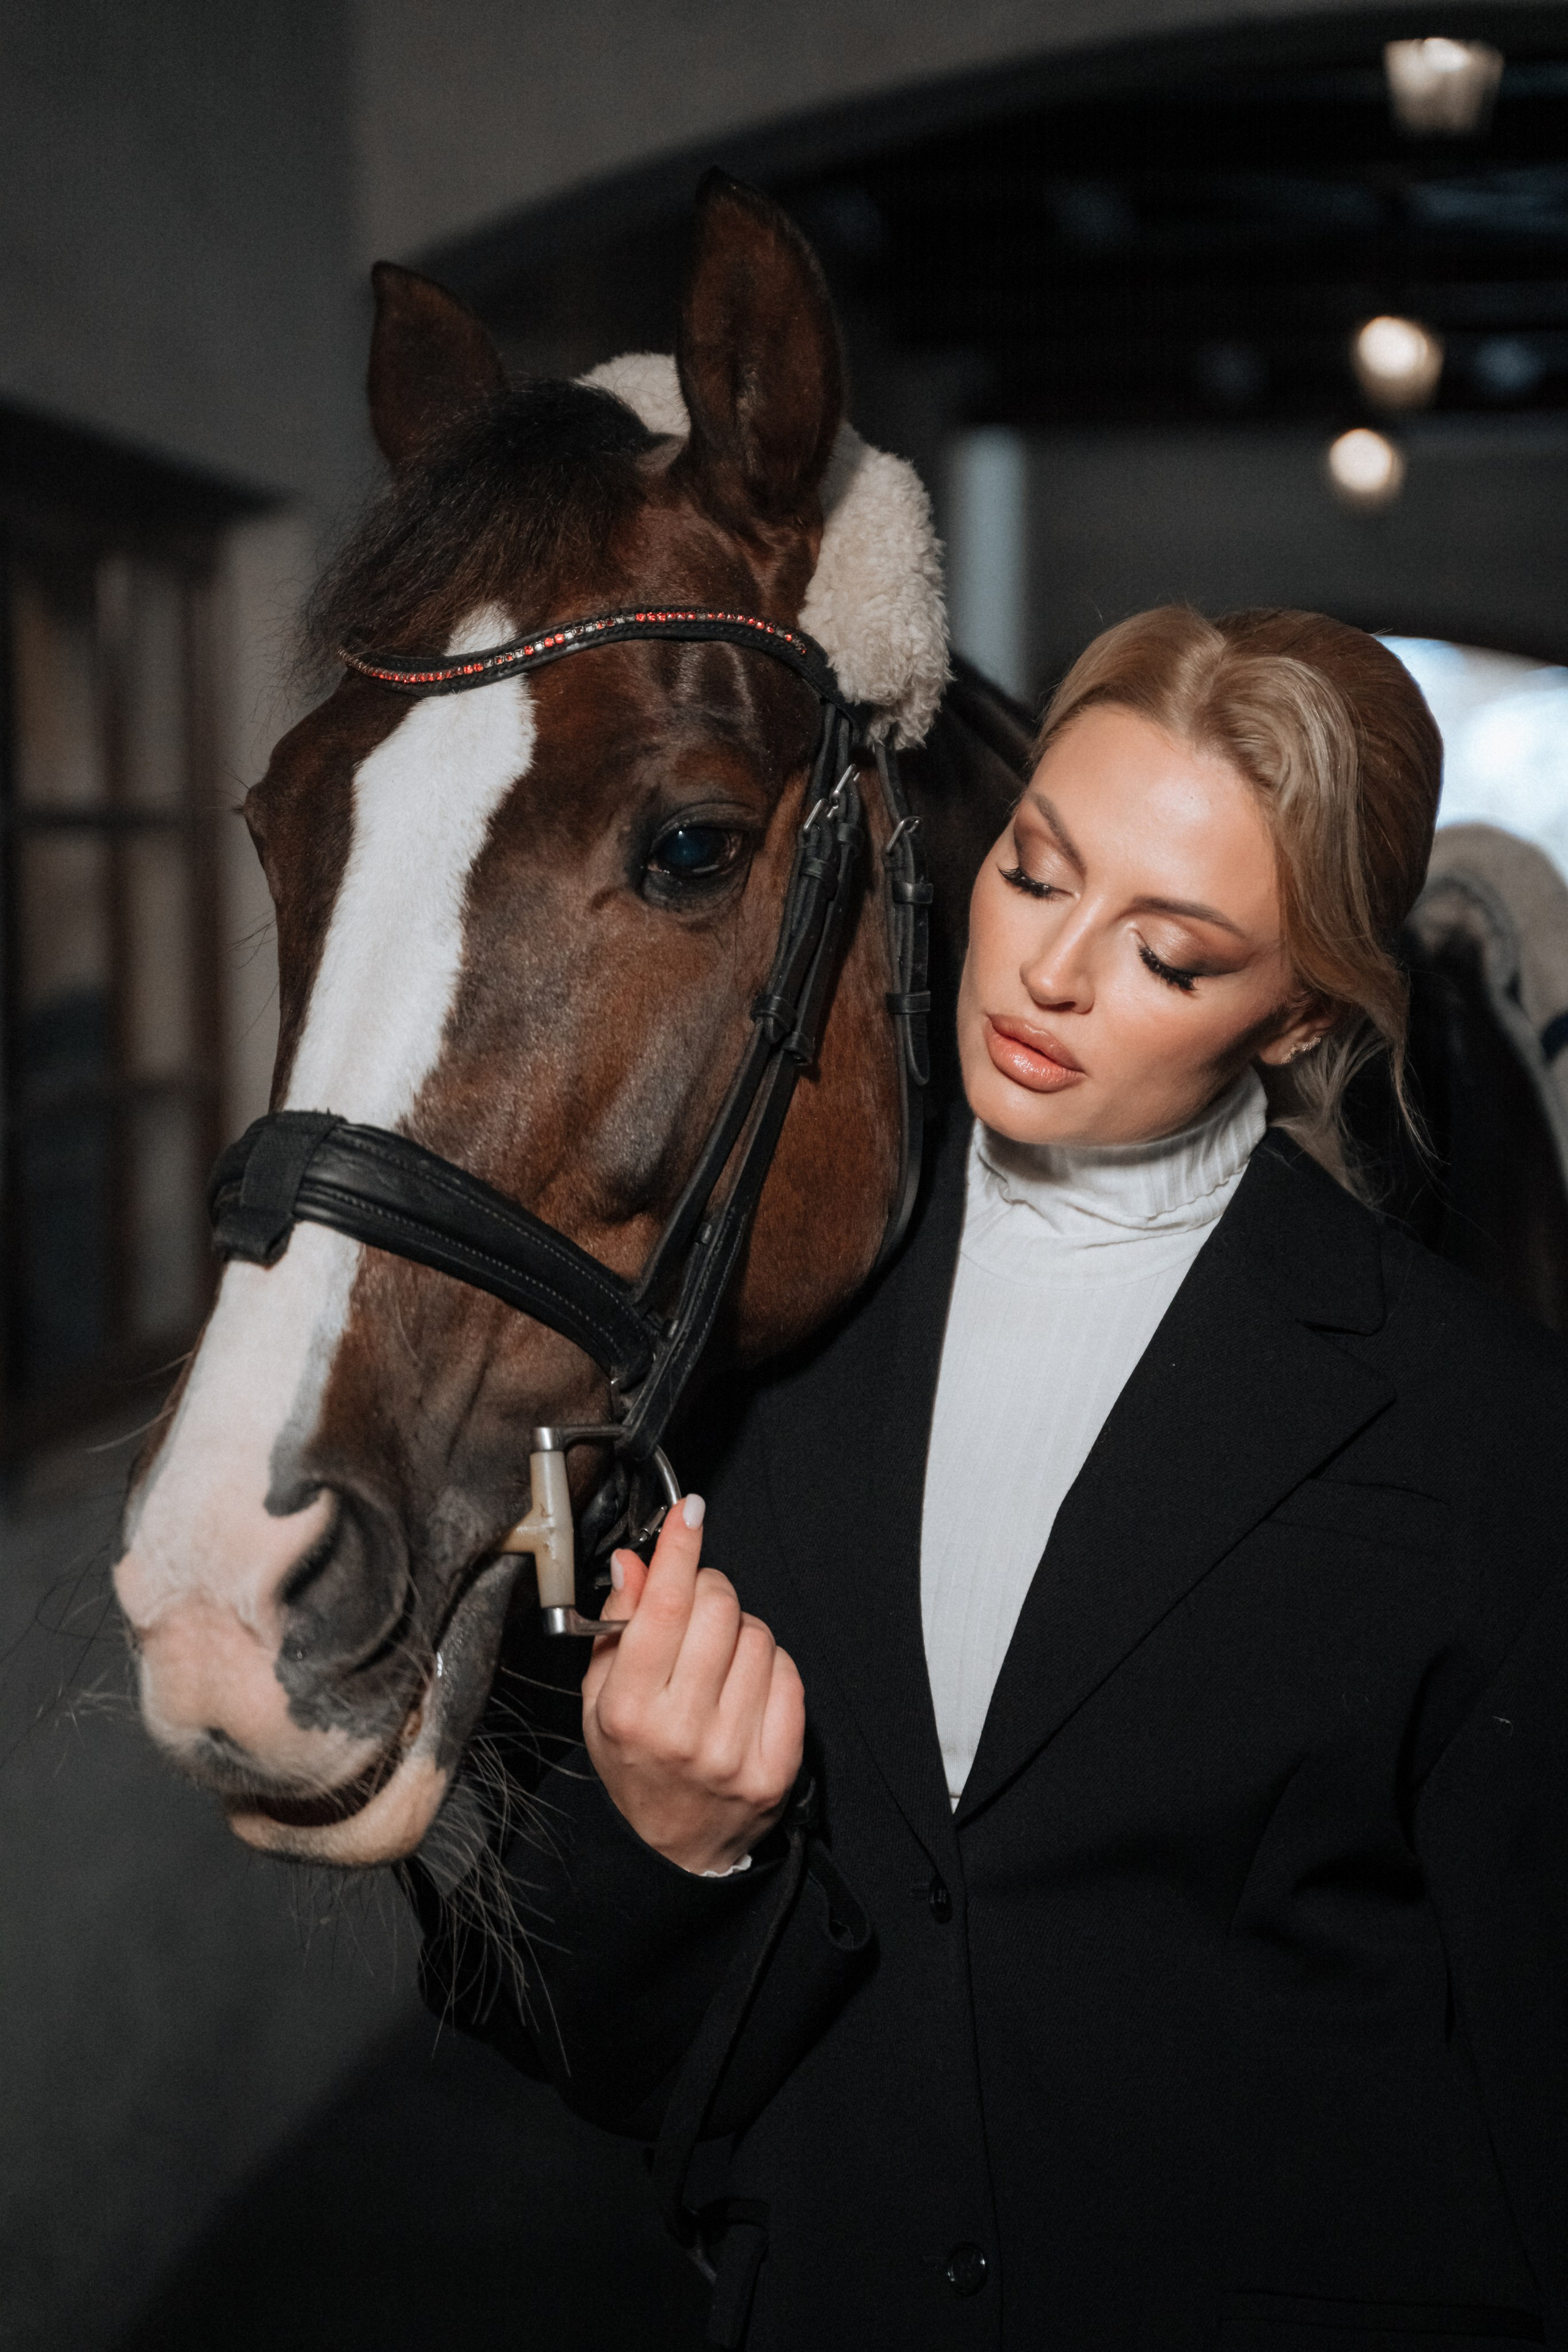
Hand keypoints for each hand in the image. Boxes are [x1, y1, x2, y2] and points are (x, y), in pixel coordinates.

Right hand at [581, 1494, 804, 1875]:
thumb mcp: (601, 1700)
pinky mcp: (776, 1766)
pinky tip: (745, 1688)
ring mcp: (733, 1751)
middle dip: (710, 1589)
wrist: (671, 1851)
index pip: (663, 1607)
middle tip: (697, 1606)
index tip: (690, 1512)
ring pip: (758, 1635)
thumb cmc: (634, 1766)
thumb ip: (617, 1627)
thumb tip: (635, 1563)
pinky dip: (769, 1666)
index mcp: (629, 1710)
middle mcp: (682, 1731)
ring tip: (717, 1663)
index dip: (680, 1548)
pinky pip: (788, 1674)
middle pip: (719, 1609)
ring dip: (739, 1631)